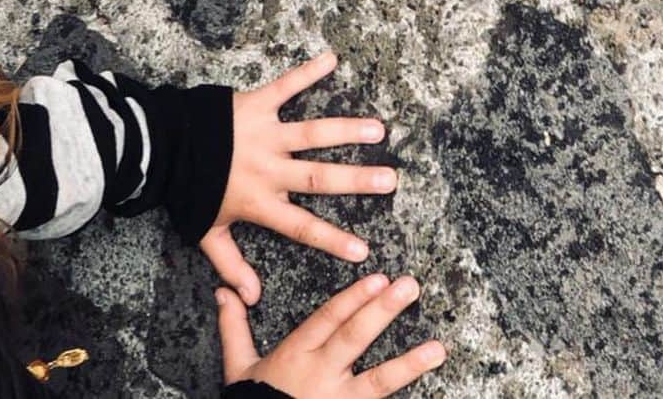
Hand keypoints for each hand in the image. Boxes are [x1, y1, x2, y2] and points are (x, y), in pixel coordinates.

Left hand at [200, 53, 396, 303]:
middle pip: (317, 178)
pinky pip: (285, 86)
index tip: (364, 251)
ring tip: (377, 129)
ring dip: (345, 130)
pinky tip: (330, 59)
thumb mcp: (206, 233)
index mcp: (258, 201)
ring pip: (311, 133)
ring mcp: (264, 134)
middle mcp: (268, 168)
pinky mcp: (255, 104)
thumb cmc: (187, 190)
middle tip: (390, 180)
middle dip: (356, 180)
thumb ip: (231, 264)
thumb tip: (252, 298)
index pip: (301, 226)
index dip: (331, 240)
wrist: (163, 147)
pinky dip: (307, 72)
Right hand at [218, 275, 446, 396]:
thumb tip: (225, 290)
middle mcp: (320, 377)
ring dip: (409, 364)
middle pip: (355, 338)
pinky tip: (430, 386)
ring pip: (377, 382)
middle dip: (383, 311)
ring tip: (438, 348)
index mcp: (296, 356)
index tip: (377, 276)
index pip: (328, 319)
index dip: (353, 297)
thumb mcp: (239, 367)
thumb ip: (235, 327)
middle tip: (409, 287)